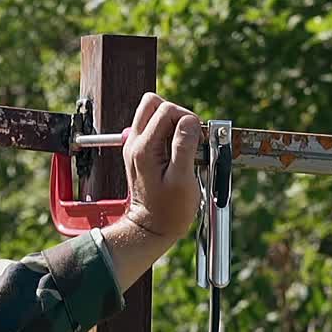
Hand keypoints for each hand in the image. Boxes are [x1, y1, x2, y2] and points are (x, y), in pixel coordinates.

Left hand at [122, 93, 202, 240]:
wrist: (151, 228)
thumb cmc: (169, 210)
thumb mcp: (182, 179)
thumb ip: (184, 146)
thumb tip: (190, 121)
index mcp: (144, 148)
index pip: (166, 110)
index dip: (187, 119)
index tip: (197, 139)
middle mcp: (135, 143)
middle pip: (153, 103)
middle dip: (176, 113)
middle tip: (188, 136)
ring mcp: (135, 146)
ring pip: (152, 113)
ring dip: (172, 122)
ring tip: (183, 145)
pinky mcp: (140, 152)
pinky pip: (154, 128)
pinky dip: (168, 133)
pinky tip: (177, 152)